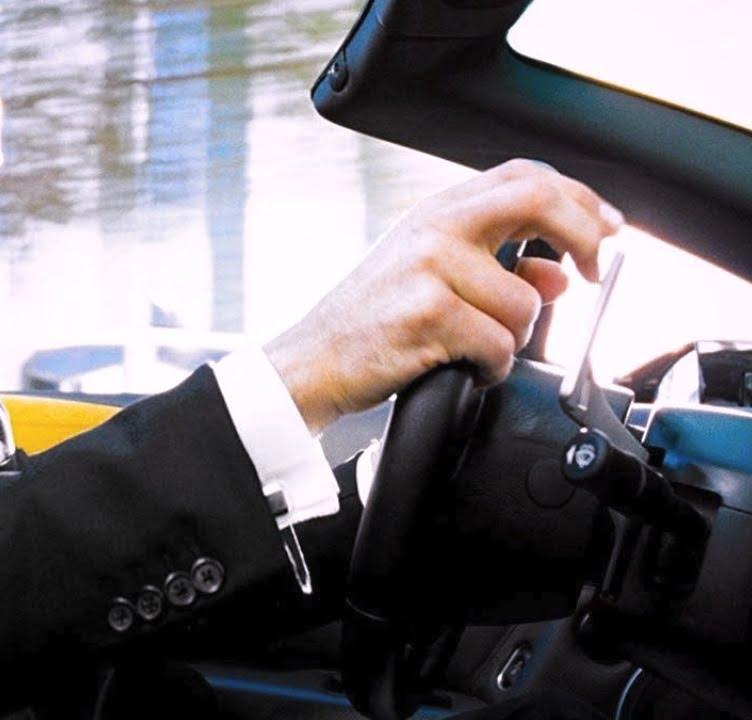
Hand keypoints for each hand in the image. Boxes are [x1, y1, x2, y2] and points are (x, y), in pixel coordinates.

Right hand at [265, 159, 623, 434]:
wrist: (312, 362)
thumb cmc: (369, 323)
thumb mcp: (431, 280)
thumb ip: (497, 267)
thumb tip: (558, 276)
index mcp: (437, 212)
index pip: (525, 176)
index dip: (579, 198)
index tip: (606, 230)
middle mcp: (434, 228)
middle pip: (537, 200)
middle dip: (583, 235)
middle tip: (592, 273)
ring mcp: (430, 266)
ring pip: (525, 303)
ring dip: (513, 339)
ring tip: (473, 349)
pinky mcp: (429, 312)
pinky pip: (500, 346)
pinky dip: (491, 369)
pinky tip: (462, 368)